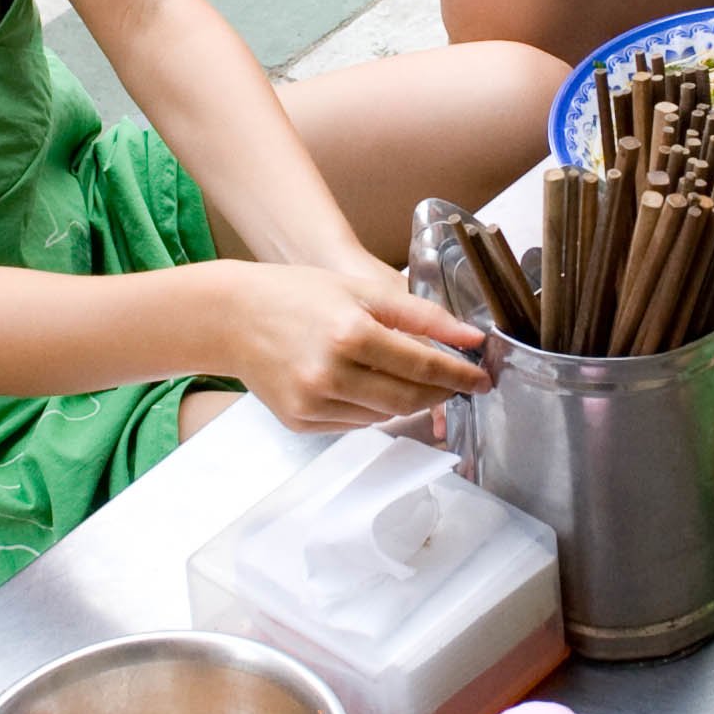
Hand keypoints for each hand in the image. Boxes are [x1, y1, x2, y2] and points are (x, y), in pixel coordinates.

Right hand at [216, 262, 489, 430]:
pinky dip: (372, 409)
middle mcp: (331, 375)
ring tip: (409, 378)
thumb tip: (471, 338)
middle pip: (408, 399)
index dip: (459, 375)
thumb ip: (421, 316)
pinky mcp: (301, 421)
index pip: (422, 366)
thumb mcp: (362, 290)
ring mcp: (313, 403)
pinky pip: (355, 423)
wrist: (231, 317)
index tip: (482, 378)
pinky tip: (367, 386)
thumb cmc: (297, 294)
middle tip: (459, 383)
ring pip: (384, 416)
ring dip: (407, 401)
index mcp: (351, 334)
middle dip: (440, 394)